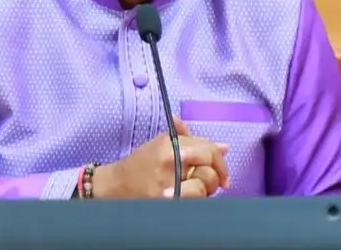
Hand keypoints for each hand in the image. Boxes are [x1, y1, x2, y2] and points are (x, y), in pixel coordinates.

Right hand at [91, 117, 229, 198]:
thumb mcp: (163, 142)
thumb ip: (192, 140)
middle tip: (212, 183)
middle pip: (209, 167)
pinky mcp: (167, 200)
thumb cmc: (141, 163)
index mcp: (170, 144)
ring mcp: (168, 182)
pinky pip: (194, 201)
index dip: (220, 160)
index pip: (208, 148)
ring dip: (206, 190)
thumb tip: (224, 147)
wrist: (117, 186)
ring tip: (198, 190)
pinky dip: (196, 200)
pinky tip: (191, 199)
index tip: (222, 172)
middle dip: (215, 177)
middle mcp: (170, 160)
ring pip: (204, 186)